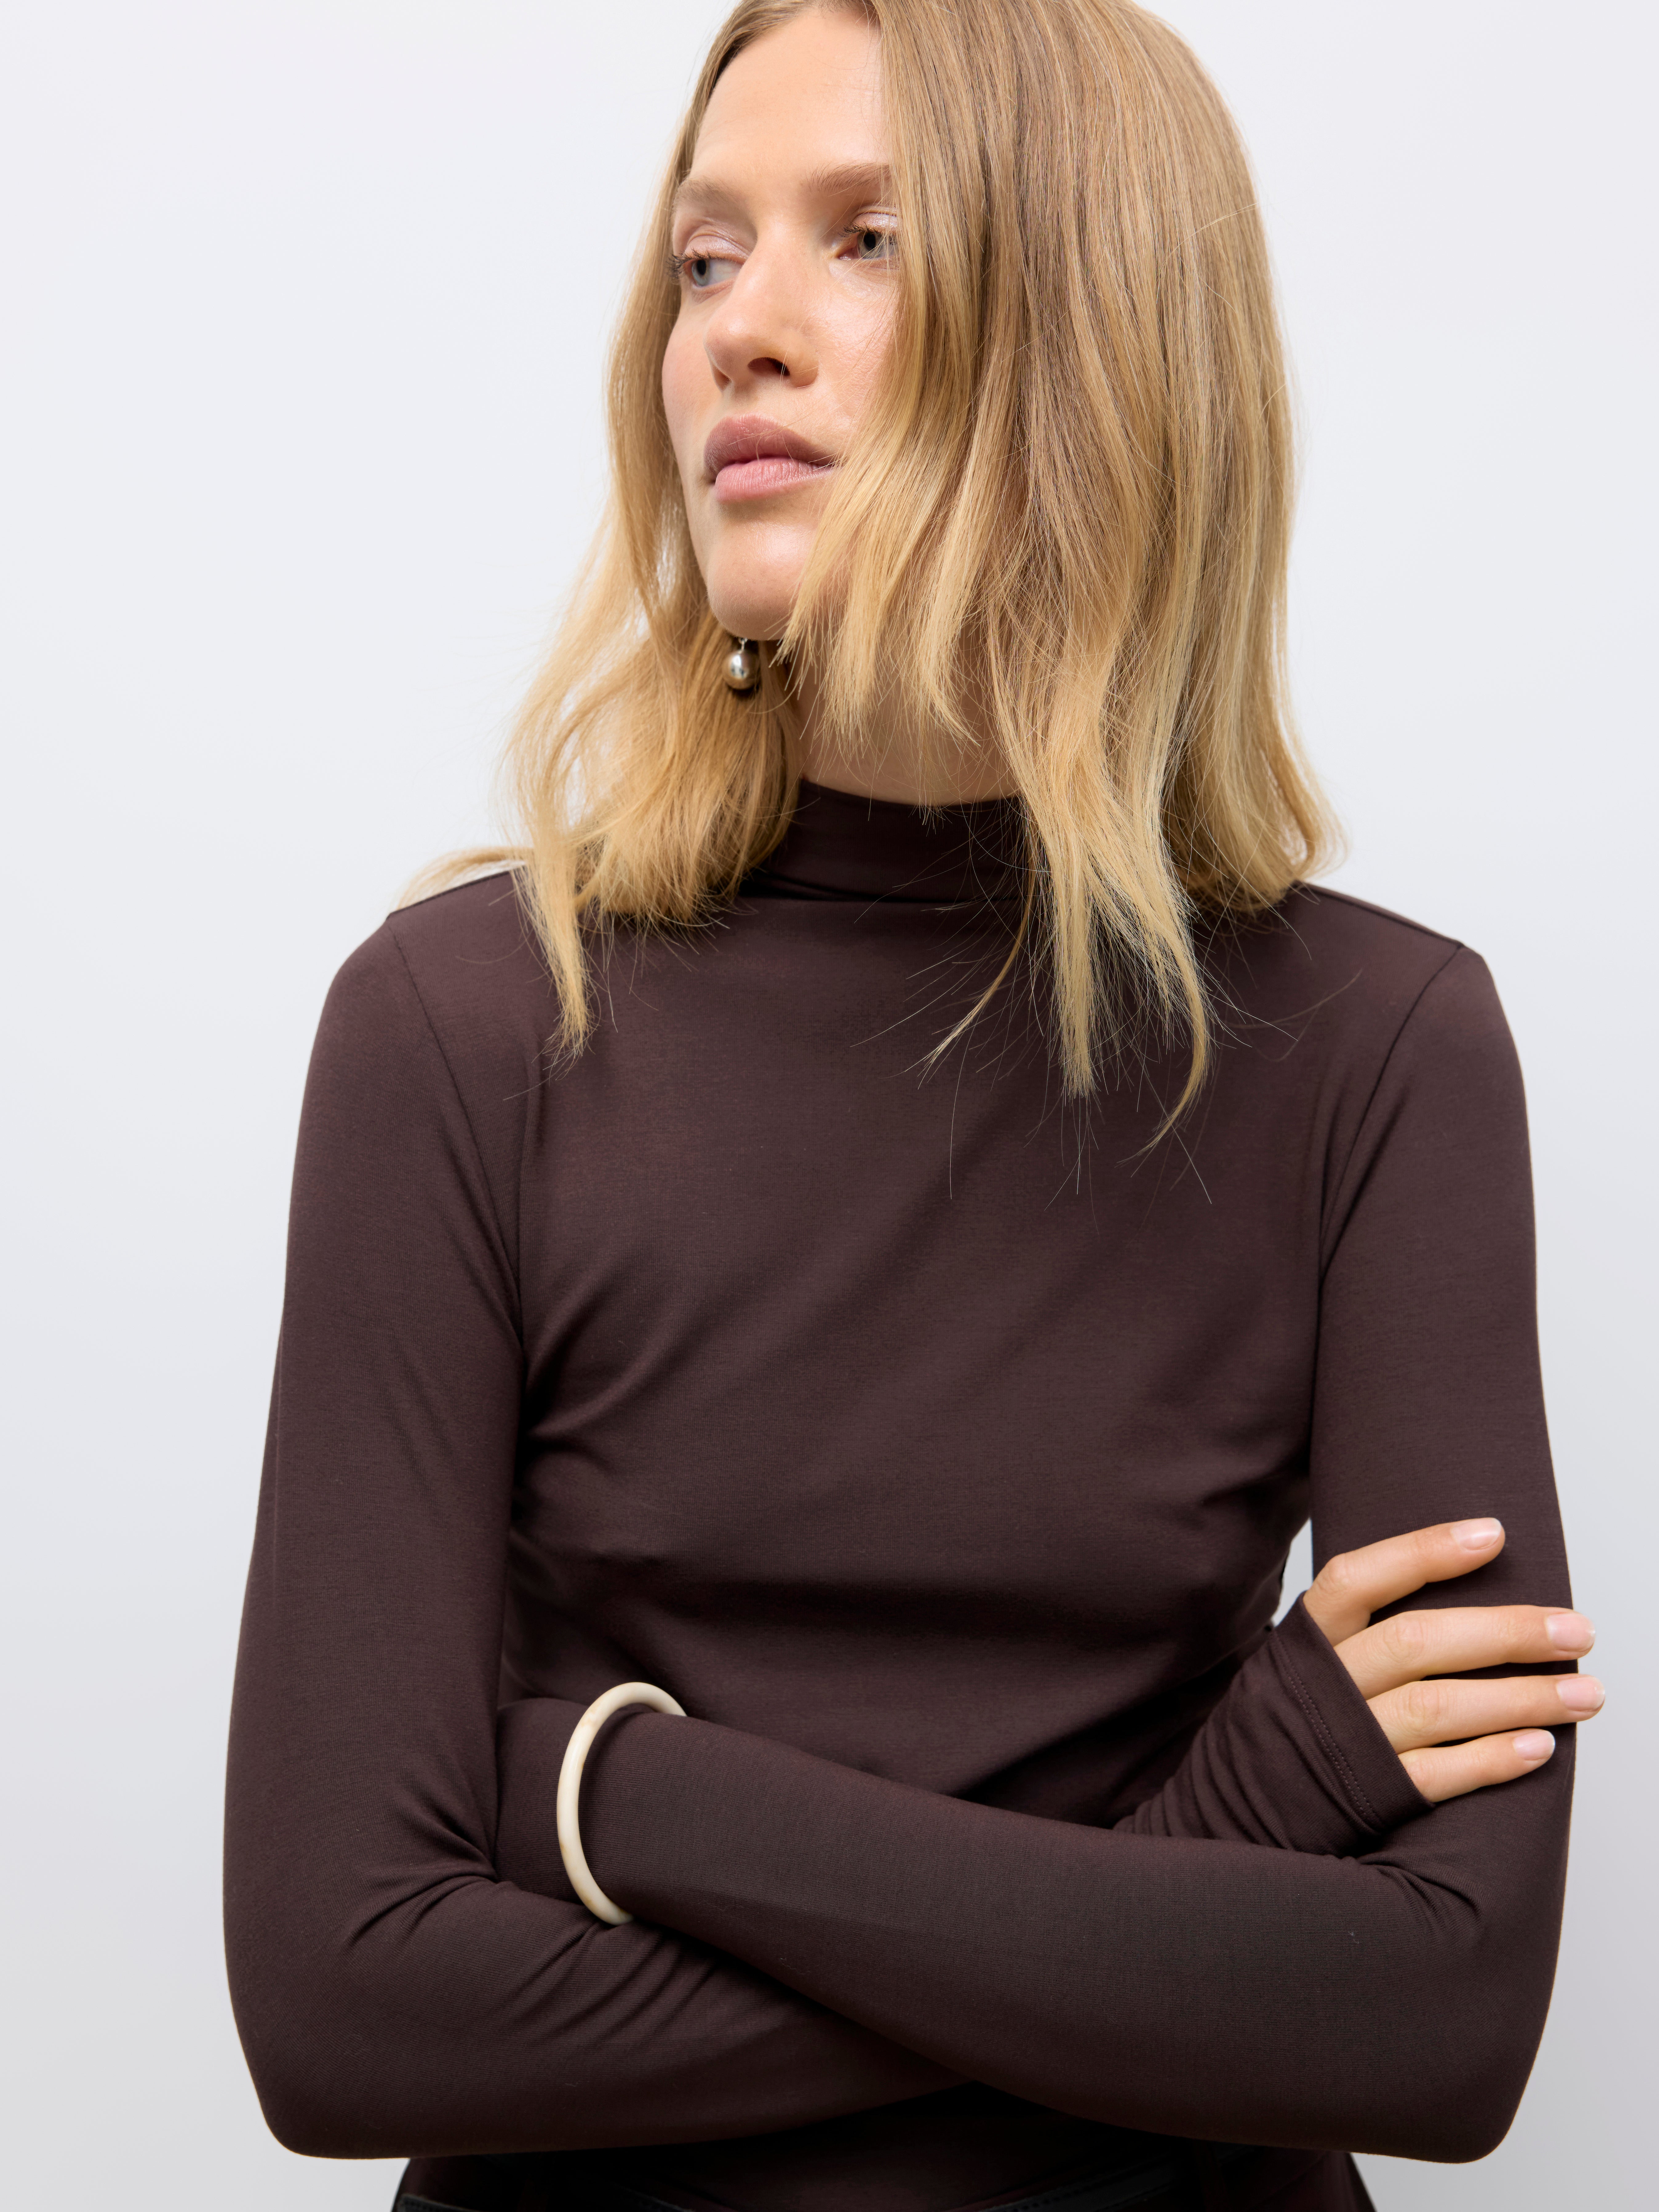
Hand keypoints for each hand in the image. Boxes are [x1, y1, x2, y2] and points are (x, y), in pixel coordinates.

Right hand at [1302, 1520, 1602, 1804]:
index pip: (1359, 1578)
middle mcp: (1325, 1686)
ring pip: (1437, 1708)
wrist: (1237, 1810)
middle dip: (1505, 1633)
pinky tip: (1540, 1748)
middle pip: (1416, 1643)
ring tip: (1585, 1695)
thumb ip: (1360, 1633)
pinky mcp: (1367, 1796)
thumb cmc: (1294, 1724)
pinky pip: (1435, 1776)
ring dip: (1519, 1699)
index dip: (1422, 1552)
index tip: (1492, 1534)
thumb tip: (1459, 1594)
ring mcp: (1346, 1742)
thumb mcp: (1303, 1662)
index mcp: (1306, 1642)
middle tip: (1577, 1631)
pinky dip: (1491, 1760)